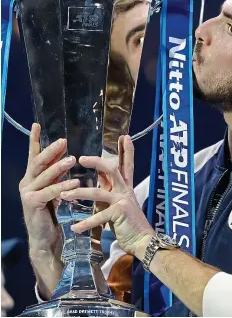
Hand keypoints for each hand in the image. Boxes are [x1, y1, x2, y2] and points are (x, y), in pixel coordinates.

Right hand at [19, 123, 79, 254]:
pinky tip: (75, 181)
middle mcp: (27, 182)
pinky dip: (62, 186)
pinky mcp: (32, 204)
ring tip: (73, 159)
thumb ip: (57, 173)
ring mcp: (28, 193)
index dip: (35, 140)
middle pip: (38, 162)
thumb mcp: (54, 187)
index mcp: (32, 177)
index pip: (34, 155)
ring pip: (44, 176)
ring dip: (59, 166)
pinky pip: (49, 192)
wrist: (45, 236)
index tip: (36, 124)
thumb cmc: (51, 211)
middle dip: (51, 150)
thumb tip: (66, 155)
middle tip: (63, 141)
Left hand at [60, 135, 154, 258]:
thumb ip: (111, 189)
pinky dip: (85, 223)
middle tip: (81, 158)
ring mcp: (122, 201)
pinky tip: (74, 227)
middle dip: (97, 162)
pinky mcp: (119, 214)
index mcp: (125, 186)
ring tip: (63, 195)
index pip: (126, 164)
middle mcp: (125, 190)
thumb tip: (101, 177)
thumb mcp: (120, 201)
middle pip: (112, 169)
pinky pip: (99, 217)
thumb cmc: (128, 222)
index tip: (124, 136)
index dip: (126, 150)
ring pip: (98, 192)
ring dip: (79, 193)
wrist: (142, 240)